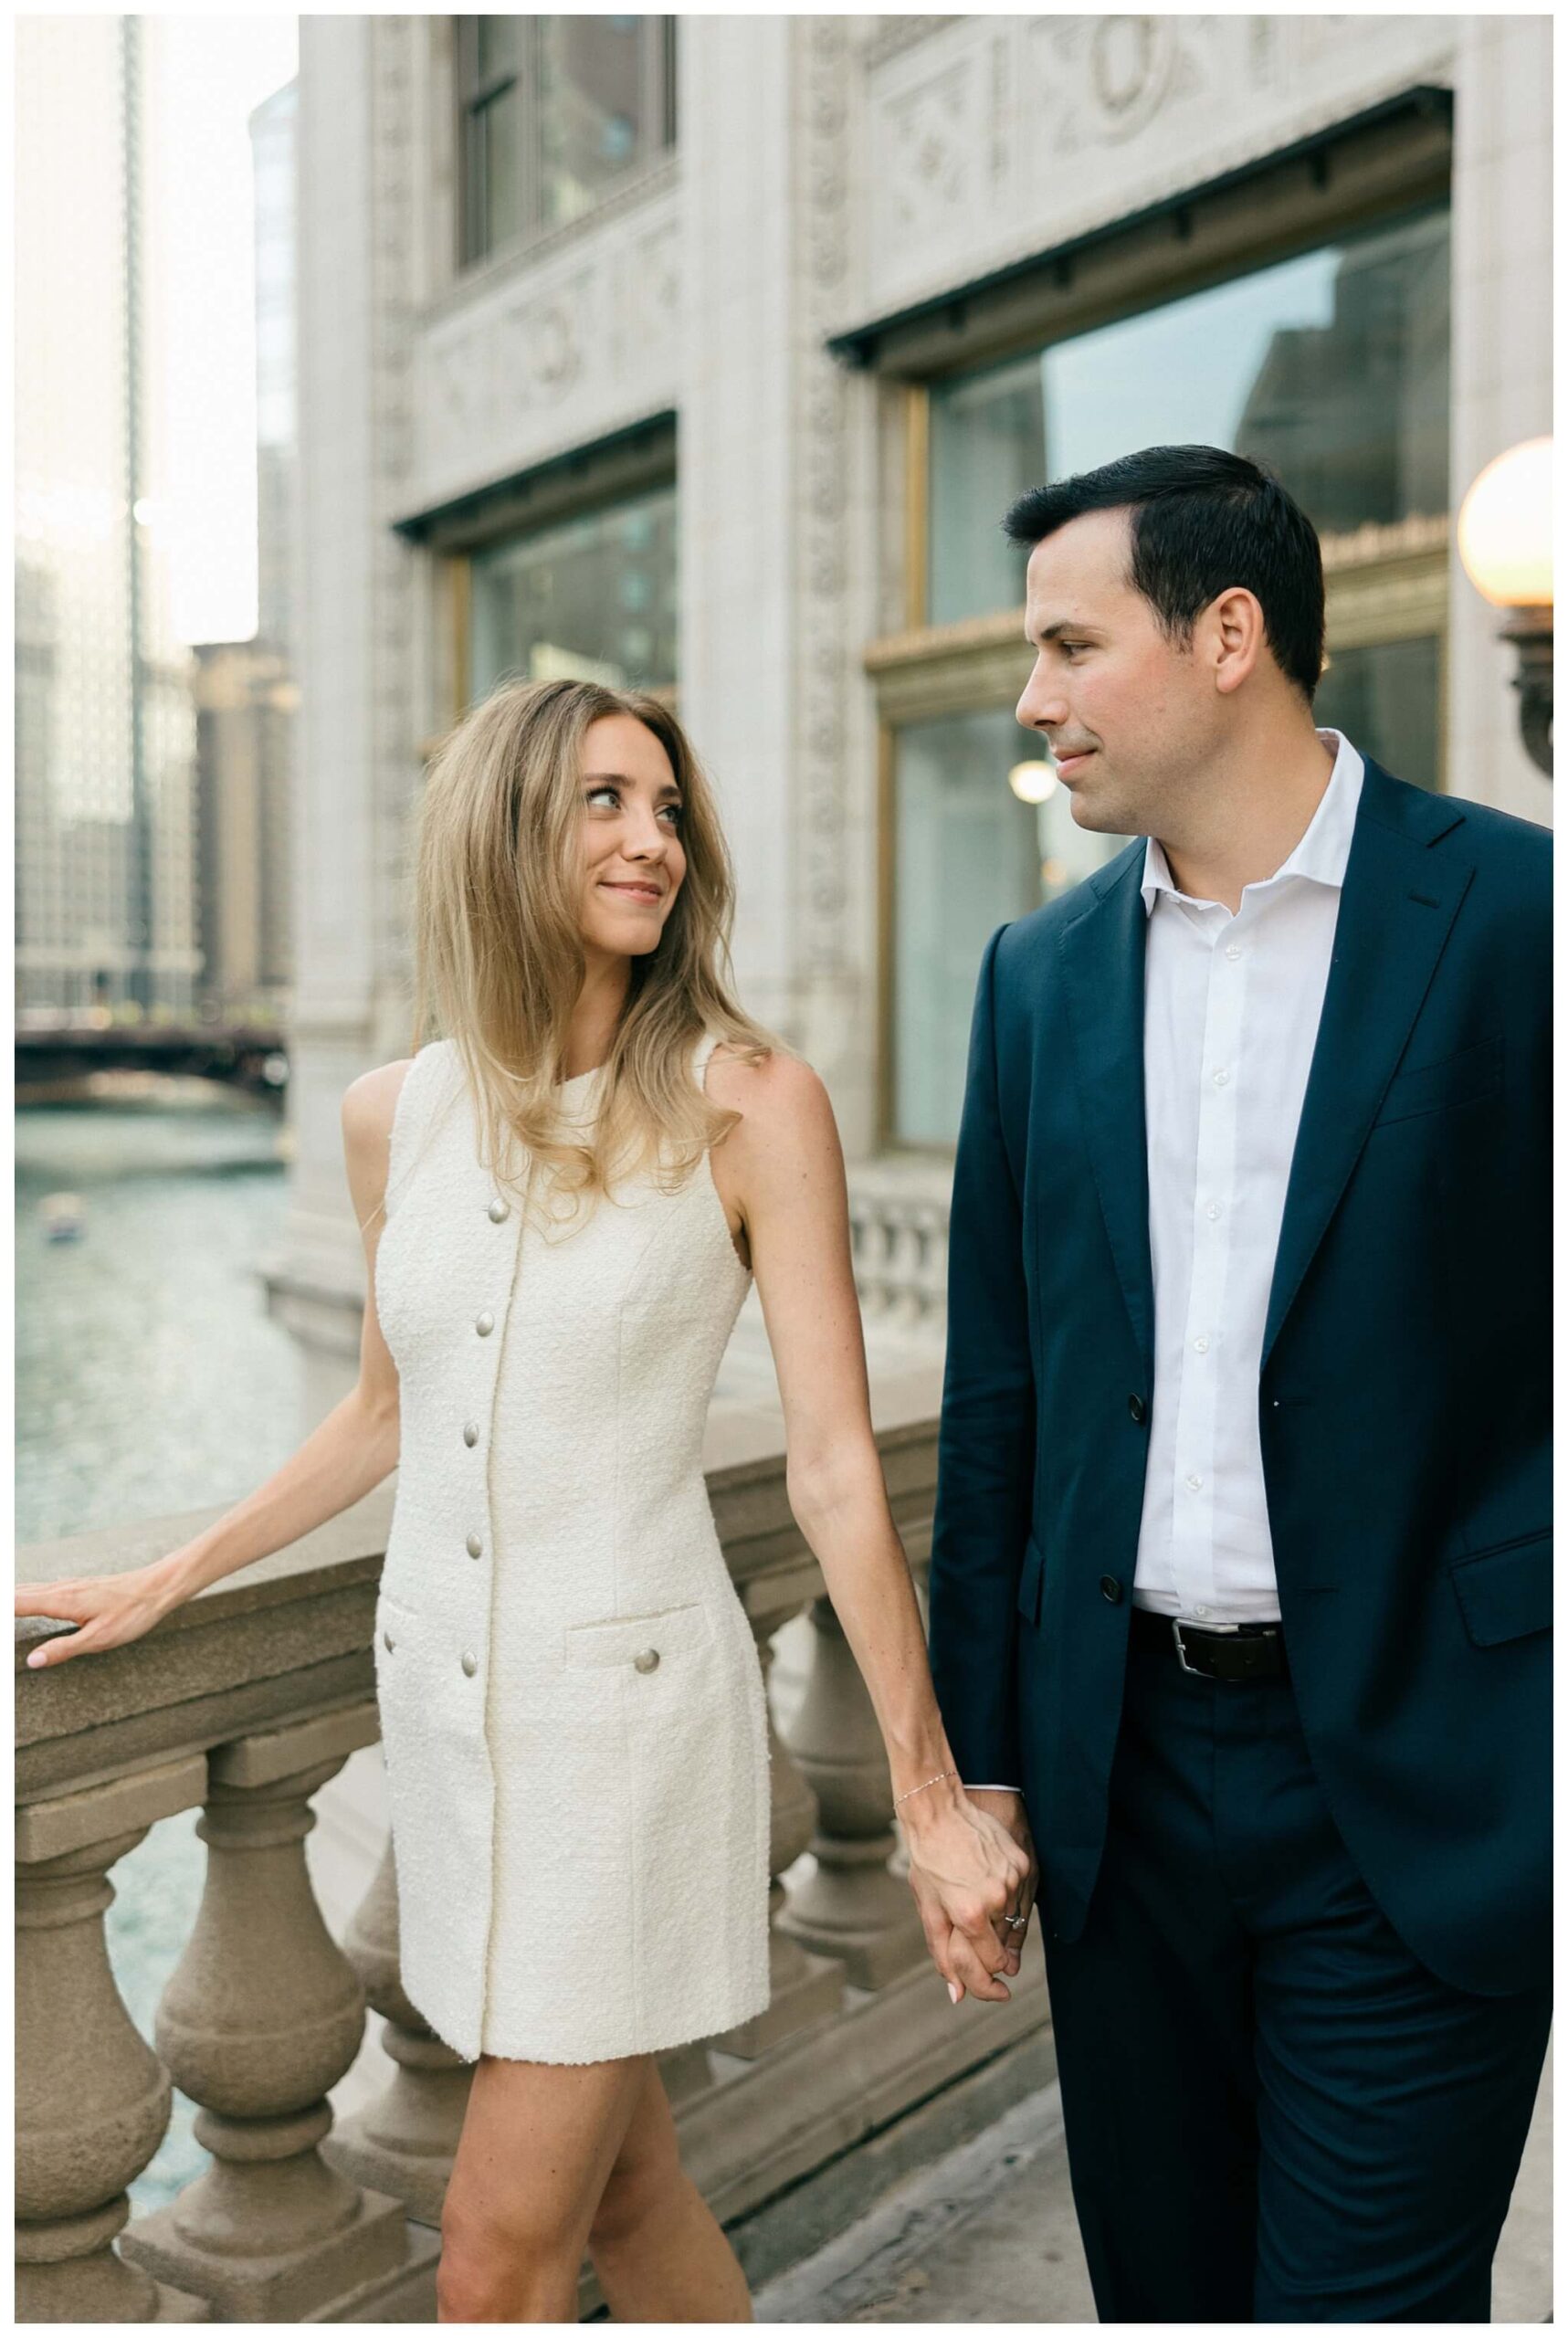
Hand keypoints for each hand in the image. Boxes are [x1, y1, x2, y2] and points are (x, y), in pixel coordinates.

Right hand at [15, 1560, 183, 1669]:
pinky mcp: (73, 1587)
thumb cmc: (133, 1613)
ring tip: (6, 1612)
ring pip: (23, 1589)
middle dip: (3, 1603)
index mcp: (60, 1600)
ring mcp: (65, 1585)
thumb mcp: (99, 1639)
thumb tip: (31, 1661)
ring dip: (9, 1598)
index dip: (1, 1612)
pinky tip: (17, 1601)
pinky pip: (36, 1589)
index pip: (14, 1604)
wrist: (158, 1587)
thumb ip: (63, 1649)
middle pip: (13, 1593)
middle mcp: (58, 1588)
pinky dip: (18, 1596)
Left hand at [901, 1779, 1031, 2006]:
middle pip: (1004, 1942)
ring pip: (1014, 1918)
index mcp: (970, 1914)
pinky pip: (1021, 1893)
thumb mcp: (929, 1909)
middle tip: (972, 1926)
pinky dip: (1007, 1894)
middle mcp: (997, 1899)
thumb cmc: (928, 1861)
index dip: (989, 1974)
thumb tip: (957, 1995)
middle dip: (989, 1944)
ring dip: (998, 1918)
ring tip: (975, 1894)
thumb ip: (944, 1954)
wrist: (939, 1810)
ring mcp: (1013, 1879)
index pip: (993, 1963)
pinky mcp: (1023, 1863)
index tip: (992, 1983)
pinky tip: (986, 1877)